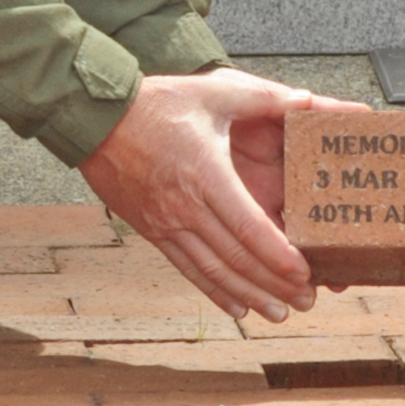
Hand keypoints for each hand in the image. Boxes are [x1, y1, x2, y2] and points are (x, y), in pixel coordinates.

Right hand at [78, 68, 355, 323]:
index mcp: (206, 174)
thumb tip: (307, 100)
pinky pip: (188, 269)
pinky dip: (215, 292)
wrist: (97, 121)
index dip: (278, 255)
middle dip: (275, 284)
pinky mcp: (153, 232)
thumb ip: (263, 98)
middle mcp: (185, 207)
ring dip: (250, 296)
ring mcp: (167, 224)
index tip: (305, 274)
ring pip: (214, 272)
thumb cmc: (157, 104)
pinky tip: (238, 308)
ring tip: (280, 313)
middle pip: (236, 258)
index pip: (248, 227)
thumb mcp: (213, 93)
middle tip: (307, 299)